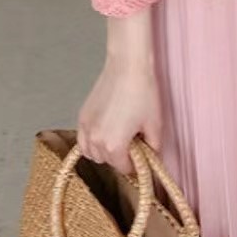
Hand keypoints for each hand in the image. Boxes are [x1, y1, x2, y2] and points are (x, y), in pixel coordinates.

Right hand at [77, 10, 162, 175]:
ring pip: (91, 153)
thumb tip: (152, 156)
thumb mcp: (155, 124)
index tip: (141, 158)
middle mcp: (95, 140)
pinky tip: (103, 133)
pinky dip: (90, 142)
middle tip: (133, 145)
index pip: (124, 168)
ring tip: (118, 139)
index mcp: (114, 147)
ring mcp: (86, 128)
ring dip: (103, 152)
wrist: (128, 68)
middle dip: (120, 158)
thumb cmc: (143, 93)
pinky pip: (82, 140)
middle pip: (107, 162)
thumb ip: (153, 146)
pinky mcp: (82, 116)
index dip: (135, 165)